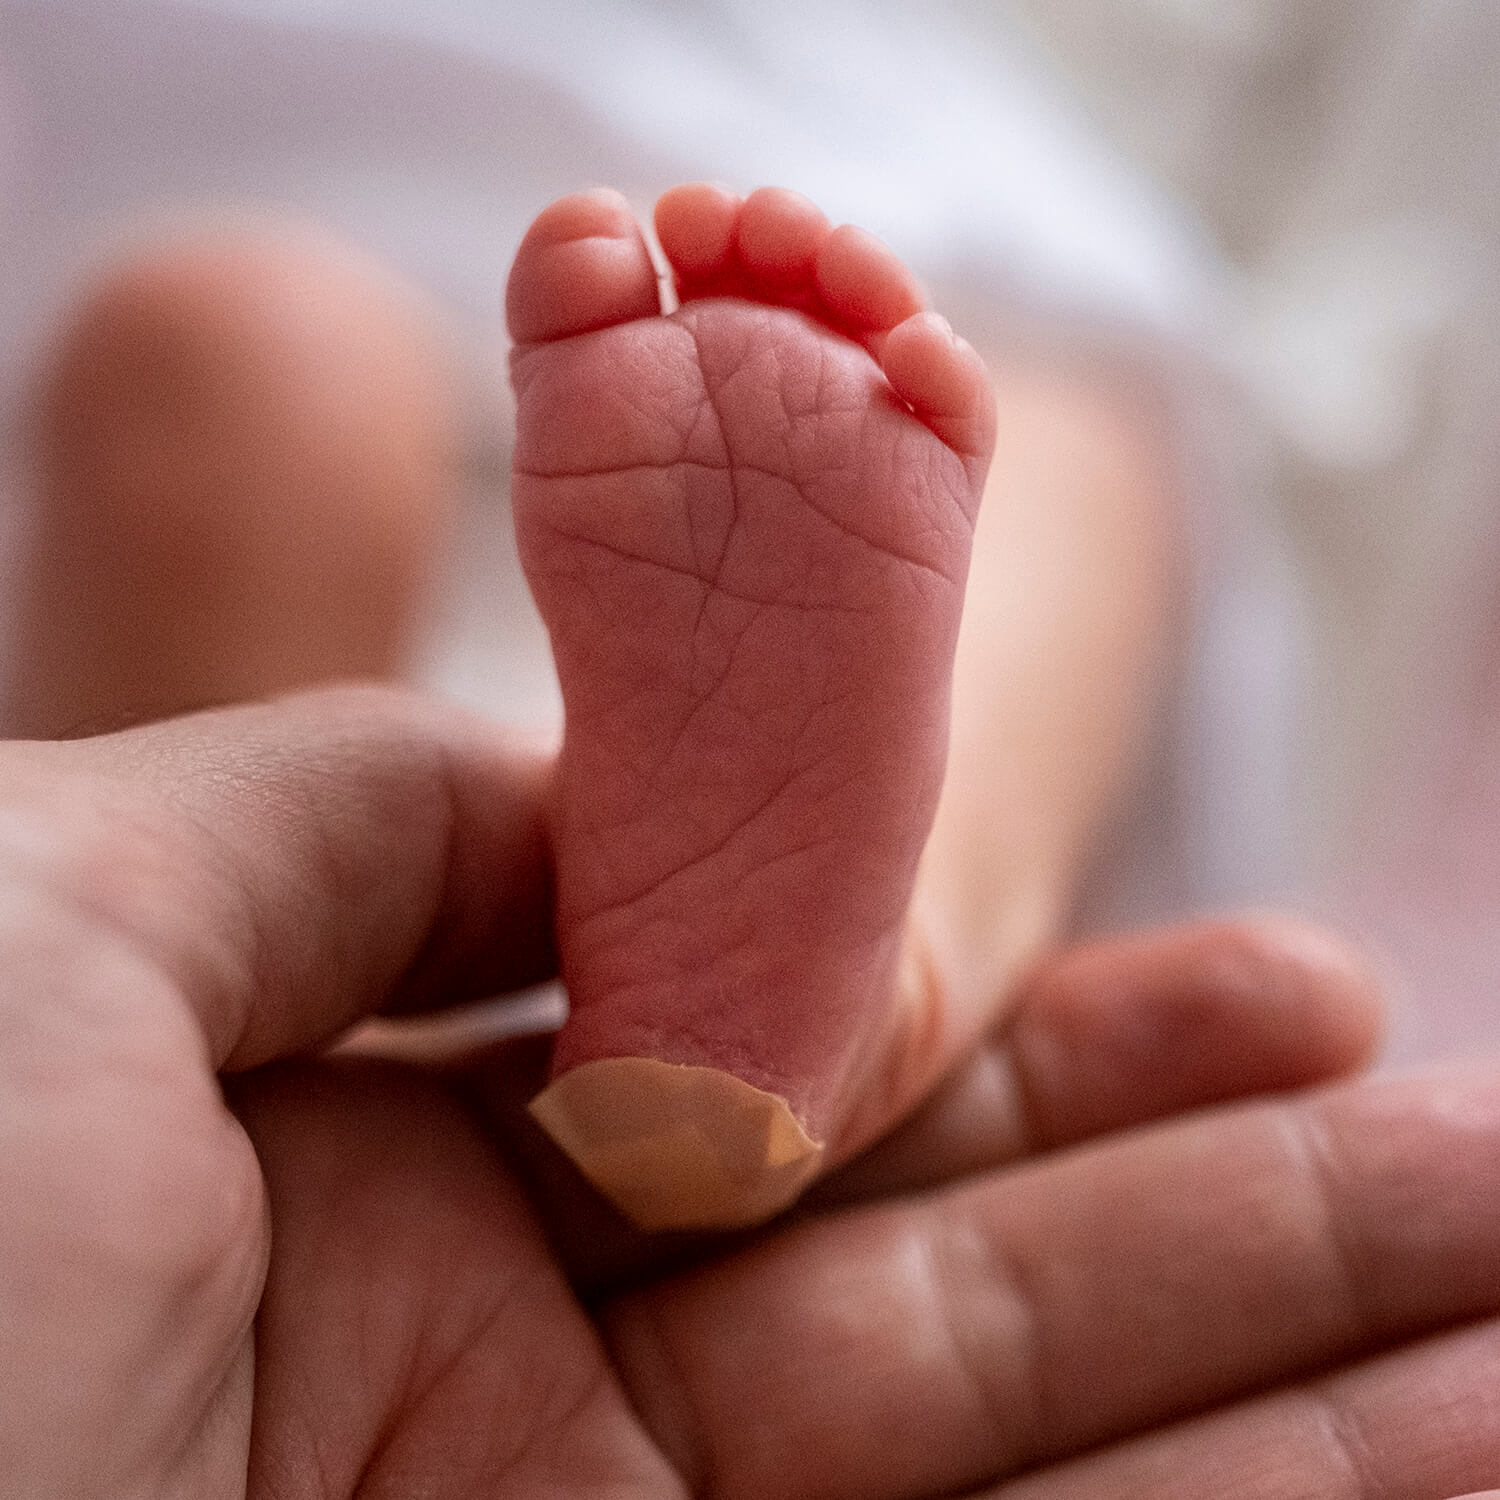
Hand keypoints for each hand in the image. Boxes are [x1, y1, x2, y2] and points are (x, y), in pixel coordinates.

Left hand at [3, 685, 1495, 1495]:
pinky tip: (1450, 1458)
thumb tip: (590, 795)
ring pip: (1028, 1477)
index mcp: (372, 1179)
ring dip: (1303, 1394)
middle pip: (966, 1287)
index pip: (797, 1089)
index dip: (1055, 1041)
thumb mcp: (63, 926)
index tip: (1275, 992)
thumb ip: (344, 817)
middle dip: (1251, 1222)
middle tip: (1480, 1143)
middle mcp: (499, 1400)